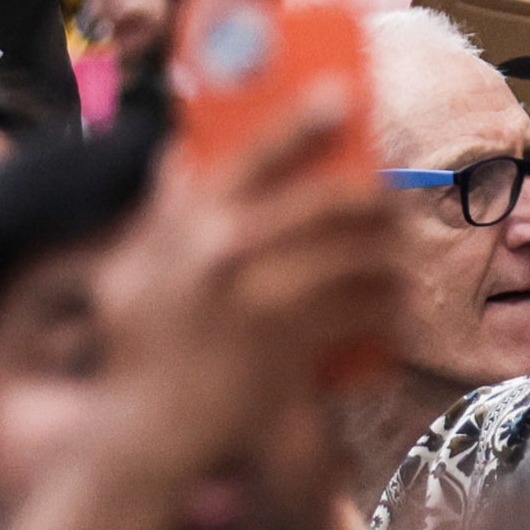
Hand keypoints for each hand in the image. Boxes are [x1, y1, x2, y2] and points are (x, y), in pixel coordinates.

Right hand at [91, 97, 403, 496]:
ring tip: (398, 260)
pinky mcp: (292, 345)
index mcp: (186, 224)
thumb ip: (158, 213)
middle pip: (328, 201)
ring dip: (390, 256)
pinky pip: (360, 310)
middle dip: (374, 197)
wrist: (145, 435)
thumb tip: (174, 154)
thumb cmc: (139, 350)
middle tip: (392, 200)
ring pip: (356, 256)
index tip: (342, 94)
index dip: (301, 118)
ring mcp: (261, 298)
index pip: (251, 154)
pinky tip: (395, 306)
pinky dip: (385, 306)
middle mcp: (225, 251)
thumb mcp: (130, 271)